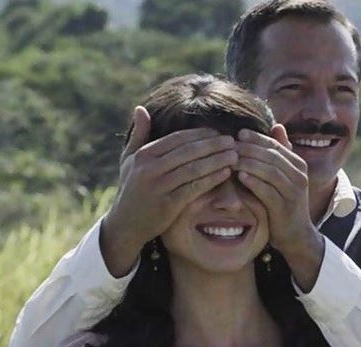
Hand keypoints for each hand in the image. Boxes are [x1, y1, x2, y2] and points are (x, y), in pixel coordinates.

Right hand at [101, 106, 236, 276]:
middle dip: (213, 145)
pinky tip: (226, 173)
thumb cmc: (131, 189)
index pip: (177, 139)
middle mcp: (150, 169)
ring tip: (234, 155)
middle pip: (189, 152)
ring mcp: (159, 187)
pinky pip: (195, 188)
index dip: (200, 134)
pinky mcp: (168, 205)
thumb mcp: (128, 160)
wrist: (125, 224)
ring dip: (217, 160)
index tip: (217, 132)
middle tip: (232, 141)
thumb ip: (138, 134)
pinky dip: (212, 179)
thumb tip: (141, 108)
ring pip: (194, 168)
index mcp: (144, 155)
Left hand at [235, 125, 324, 290]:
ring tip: (232, 159)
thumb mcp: (283, 177)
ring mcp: (294, 192)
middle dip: (250, 149)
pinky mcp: (285, 207)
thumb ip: (279, 154)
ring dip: (249, 163)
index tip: (238, 133)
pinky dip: (254, 182)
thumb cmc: (284, 203)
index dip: (257, 138)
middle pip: (272, 156)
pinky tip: (240, 176)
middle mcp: (299, 175)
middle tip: (230, 146)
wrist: (296, 234)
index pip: (275, 145)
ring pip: (270, 171)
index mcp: (298, 164)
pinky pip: (268, 191)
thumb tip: (276, 126)